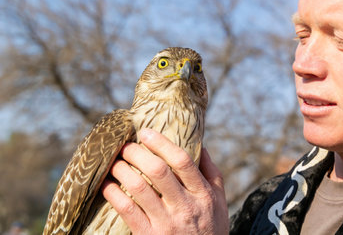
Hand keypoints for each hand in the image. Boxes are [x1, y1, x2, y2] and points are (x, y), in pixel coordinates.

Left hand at [102, 129, 228, 234]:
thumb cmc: (211, 228)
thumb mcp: (219, 201)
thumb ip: (212, 173)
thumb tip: (201, 145)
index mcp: (203, 193)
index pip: (182, 161)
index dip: (161, 143)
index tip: (145, 132)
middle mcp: (185, 206)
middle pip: (157, 171)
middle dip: (136, 153)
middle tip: (125, 145)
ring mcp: (166, 223)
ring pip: (139, 188)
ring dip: (122, 170)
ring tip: (114, 162)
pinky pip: (127, 211)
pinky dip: (114, 194)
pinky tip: (107, 185)